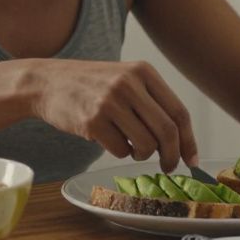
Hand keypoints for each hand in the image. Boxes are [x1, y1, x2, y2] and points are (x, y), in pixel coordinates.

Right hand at [29, 60, 199, 172]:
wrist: (47, 82)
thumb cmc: (93, 85)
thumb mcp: (126, 79)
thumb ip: (153, 103)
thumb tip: (181, 143)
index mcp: (144, 72)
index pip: (179, 112)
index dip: (189, 141)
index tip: (192, 160)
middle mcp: (129, 84)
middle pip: (167, 131)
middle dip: (171, 156)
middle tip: (168, 167)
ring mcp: (110, 102)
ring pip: (145, 145)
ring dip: (142, 154)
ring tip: (130, 145)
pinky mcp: (92, 121)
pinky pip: (120, 150)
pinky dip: (119, 151)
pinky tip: (109, 139)